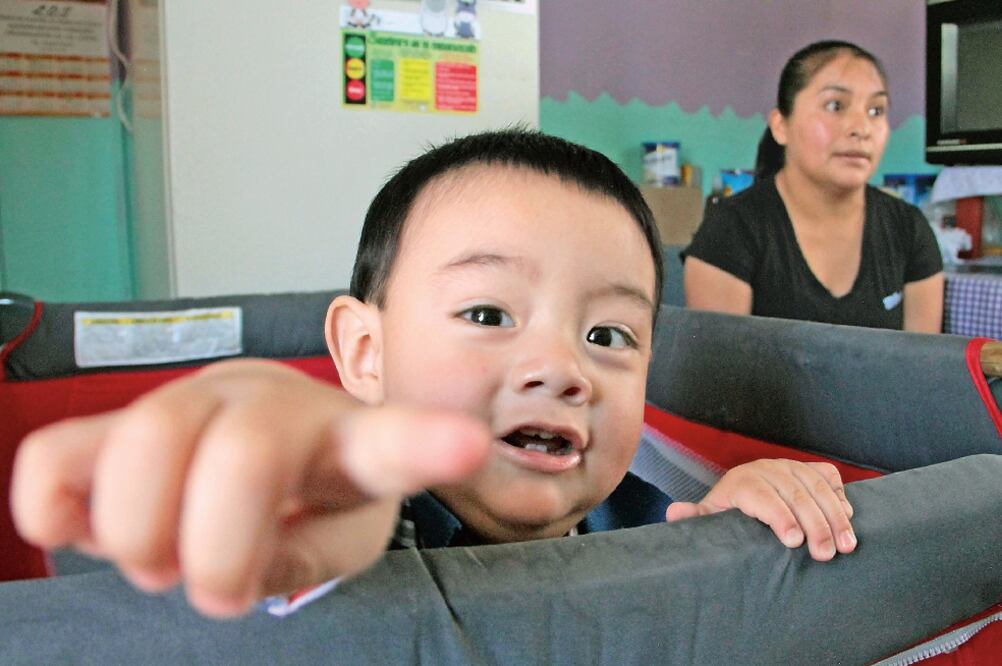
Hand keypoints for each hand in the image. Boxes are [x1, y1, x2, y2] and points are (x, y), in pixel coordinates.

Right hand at [11, 359, 489, 616]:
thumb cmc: (318, 493)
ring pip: (145, 436)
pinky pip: (58, 452)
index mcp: (349, 441)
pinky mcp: (124, 415)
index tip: (465, 445)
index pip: (391, 437)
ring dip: (140, 530)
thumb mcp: (340, 536)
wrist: (275, 437)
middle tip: (216, 591)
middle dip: (217, 545)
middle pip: (242, 450)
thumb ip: (303, 555)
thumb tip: (226, 572)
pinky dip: (55, 506)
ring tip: (156, 562)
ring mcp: (195, 399)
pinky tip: (86, 530)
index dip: (425, 442)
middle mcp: (274, 404)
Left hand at [665, 459, 855, 560]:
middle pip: (795, 494)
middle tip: (826, 554)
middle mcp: (767, 469)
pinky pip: (828, 476)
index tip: (794, 542)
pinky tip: (849, 517)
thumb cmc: (729, 512)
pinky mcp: (808, 468)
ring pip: (817, 487)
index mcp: (741, 481)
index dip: (779, 517)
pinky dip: (840, 494)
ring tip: (848, 544)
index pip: (762, 496)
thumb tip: (674, 513)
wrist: (743, 490)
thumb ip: (696, 518)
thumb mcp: (711, 516)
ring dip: (836, 516)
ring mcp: (790, 466)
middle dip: (815, 525)